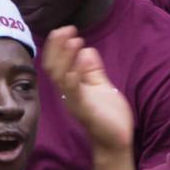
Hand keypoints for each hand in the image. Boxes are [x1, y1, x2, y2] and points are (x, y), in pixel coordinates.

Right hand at [43, 27, 134, 150]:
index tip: (66, 29)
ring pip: (60, 76)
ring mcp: (74, 101)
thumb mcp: (101, 87)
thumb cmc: (108, 116)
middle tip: (65, 29)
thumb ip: (93, 70)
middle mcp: (68, 93)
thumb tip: (86, 49)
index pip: (57, 63)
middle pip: (53, 67)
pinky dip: (73, 76)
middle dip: (57, 47)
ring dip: (65, 56)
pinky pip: (74, 92)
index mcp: (71, 87)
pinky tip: (77, 63)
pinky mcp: (84, 109)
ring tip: (73, 39)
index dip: (58, 46)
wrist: (116, 140)